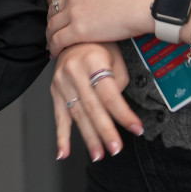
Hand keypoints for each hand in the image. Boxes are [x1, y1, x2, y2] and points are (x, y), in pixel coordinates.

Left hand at [44, 0, 157, 56]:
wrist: (142, 4)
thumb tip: (98, 2)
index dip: (57, 9)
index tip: (57, 17)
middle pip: (53, 11)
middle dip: (52, 23)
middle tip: (53, 33)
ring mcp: (73, 12)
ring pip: (52, 26)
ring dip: (51, 37)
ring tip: (52, 45)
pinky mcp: (78, 30)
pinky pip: (58, 40)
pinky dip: (54, 47)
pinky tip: (55, 53)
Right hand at [51, 42, 142, 161]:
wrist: (73, 36)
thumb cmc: (98, 47)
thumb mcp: (114, 60)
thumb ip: (116, 85)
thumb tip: (119, 112)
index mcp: (92, 61)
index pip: (109, 94)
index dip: (123, 114)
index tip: (136, 129)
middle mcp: (73, 71)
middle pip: (92, 107)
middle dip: (105, 131)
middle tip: (116, 149)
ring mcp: (61, 82)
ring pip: (77, 115)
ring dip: (88, 137)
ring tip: (99, 155)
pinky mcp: (54, 91)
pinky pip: (58, 117)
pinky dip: (61, 137)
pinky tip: (64, 152)